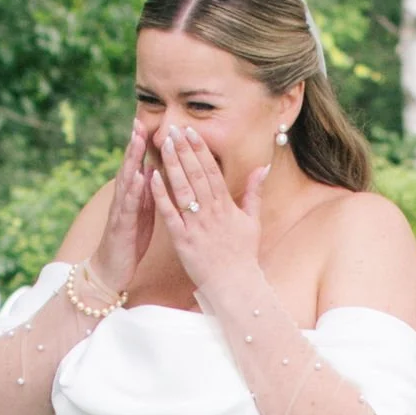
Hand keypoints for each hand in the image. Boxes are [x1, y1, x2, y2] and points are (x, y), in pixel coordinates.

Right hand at [88, 116, 154, 300]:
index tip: (146, 122)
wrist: (111, 269)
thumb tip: (155, 167)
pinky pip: (128, 205)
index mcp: (132, 195)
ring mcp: (120, 211)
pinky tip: (139, 176)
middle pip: (129, 166)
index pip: (136, 165)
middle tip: (138, 121)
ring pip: (126, 180)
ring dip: (132, 159)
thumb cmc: (129, 240)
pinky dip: (134, 190)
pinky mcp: (121, 226)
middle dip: (134, 144)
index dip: (141, 144)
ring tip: (137, 140)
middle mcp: (124, 198)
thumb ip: (147, 191)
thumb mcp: (142, 212)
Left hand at [150, 117, 265, 309]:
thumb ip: (254, 192)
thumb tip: (263, 168)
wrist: (235, 284)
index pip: (212, 171)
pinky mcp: (183, 240)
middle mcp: (212, 212)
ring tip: (163, 144)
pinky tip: (152, 177)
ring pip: (183, 189)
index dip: (201, 150)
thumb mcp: (253, 221)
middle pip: (197, 175)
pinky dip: (161, 195)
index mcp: (227, 206)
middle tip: (173, 129)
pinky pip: (170, 213)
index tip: (191, 131)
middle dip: (184, 150)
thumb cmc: (244, 254)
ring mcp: (197, 225)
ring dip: (173, 165)